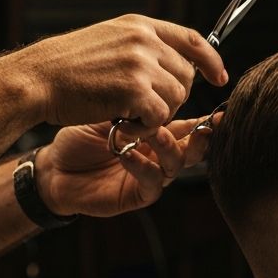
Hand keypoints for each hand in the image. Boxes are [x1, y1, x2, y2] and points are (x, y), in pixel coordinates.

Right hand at [20, 15, 226, 132]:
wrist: (37, 79)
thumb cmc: (65, 67)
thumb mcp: (107, 40)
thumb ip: (139, 45)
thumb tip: (172, 60)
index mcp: (139, 25)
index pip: (192, 40)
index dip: (210, 61)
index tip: (220, 77)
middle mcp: (144, 40)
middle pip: (185, 76)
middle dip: (172, 97)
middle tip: (143, 107)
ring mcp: (140, 64)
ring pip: (176, 98)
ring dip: (157, 113)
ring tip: (127, 112)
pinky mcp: (134, 90)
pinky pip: (160, 116)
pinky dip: (145, 126)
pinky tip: (123, 121)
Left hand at [36, 116, 216, 217]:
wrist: (56, 165)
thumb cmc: (82, 136)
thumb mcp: (110, 112)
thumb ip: (136, 104)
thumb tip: (161, 83)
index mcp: (158, 132)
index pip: (190, 124)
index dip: (208, 120)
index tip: (221, 111)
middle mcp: (159, 154)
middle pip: (193, 148)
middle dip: (202, 137)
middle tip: (204, 126)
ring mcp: (151, 174)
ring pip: (175, 164)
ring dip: (168, 146)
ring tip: (152, 132)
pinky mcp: (137, 194)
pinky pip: (152, 181)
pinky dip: (143, 166)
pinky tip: (127, 153)